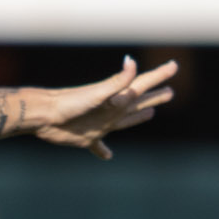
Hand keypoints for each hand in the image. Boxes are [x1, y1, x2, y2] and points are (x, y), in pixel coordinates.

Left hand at [33, 57, 177, 159]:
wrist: (44, 115)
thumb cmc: (70, 103)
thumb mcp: (97, 93)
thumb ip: (117, 82)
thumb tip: (131, 62)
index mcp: (116, 98)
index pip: (142, 84)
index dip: (159, 76)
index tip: (174, 65)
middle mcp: (112, 110)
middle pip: (138, 102)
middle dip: (154, 96)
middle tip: (170, 92)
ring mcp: (101, 124)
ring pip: (125, 121)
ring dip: (138, 117)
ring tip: (150, 113)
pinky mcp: (87, 138)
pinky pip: (99, 146)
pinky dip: (103, 151)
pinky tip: (108, 156)